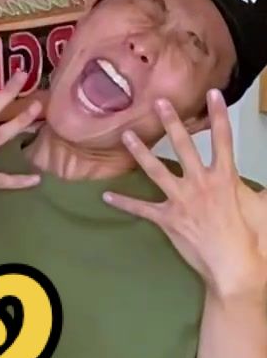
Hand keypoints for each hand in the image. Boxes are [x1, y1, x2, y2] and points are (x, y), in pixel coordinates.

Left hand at [104, 93, 266, 302]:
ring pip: (156, 170)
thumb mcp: (261, 207)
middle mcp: (201, 183)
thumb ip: (259, 193)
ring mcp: (181, 200)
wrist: (232, 265)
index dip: (219, 114)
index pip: (223, 139)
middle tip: (159, 103)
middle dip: (171, 122)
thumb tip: (263, 190)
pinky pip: (141, 209)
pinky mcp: (167, 219)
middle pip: (183, 146)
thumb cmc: (249, 238)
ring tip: (126, 135)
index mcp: (225, 177)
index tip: (212, 93)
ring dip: (140, 152)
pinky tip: (106, 196)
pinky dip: (123, 203)